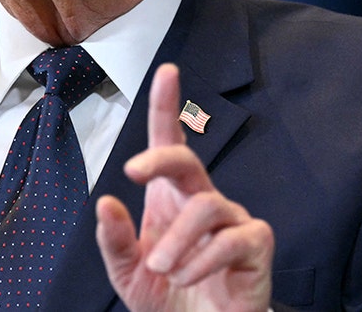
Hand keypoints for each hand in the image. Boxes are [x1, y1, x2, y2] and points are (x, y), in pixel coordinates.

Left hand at [94, 63, 273, 311]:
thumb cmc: (168, 297)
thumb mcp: (127, 272)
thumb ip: (114, 239)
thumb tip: (105, 201)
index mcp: (169, 198)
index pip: (170, 143)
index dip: (168, 105)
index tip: (167, 72)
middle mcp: (201, 200)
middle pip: (187, 159)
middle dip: (160, 157)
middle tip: (133, 172)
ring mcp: (232, 220)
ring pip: (206, 206)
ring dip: (177, 239)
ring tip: (163, 268)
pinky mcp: (255, 246)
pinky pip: (232, 239)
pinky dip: (203, 260)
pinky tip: (187, 277)